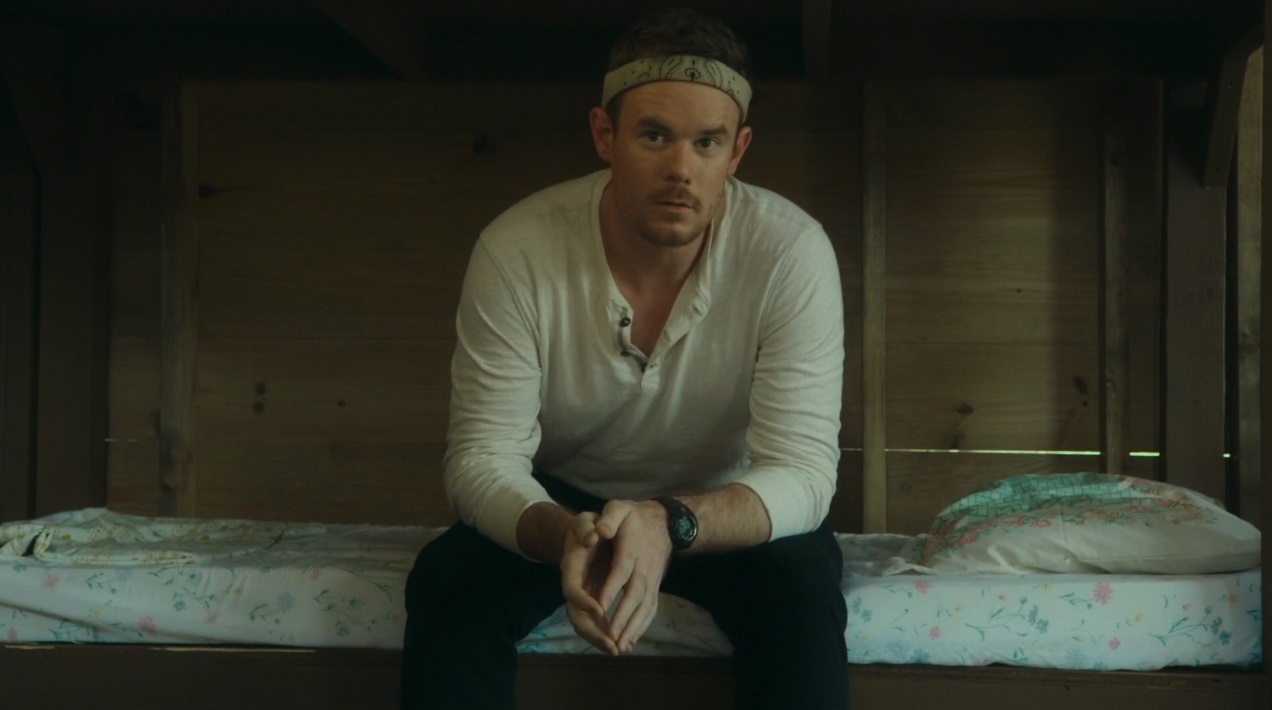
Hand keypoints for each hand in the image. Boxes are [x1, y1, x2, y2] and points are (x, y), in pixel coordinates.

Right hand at [560, 512, 618, 654]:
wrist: (587, 534)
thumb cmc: (588, 526)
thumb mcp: (586, 520)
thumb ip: (586, 527)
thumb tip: (592, 537)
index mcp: (570, 568)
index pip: (571, 590)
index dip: (584, 602)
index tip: (600, 610)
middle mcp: (574, 587)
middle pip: (576, 616)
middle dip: (593, 632)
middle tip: (612, 645)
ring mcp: (583, 597)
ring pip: (586, 625)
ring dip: (601, 639)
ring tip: (620, 650)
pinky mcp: (593, 602)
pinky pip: (597, 624)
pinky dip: (608, 634)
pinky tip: (625, 643)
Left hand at [592, 500, 672, 653]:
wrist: (665, 522)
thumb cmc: (635, 516)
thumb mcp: (619, 507)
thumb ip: (610, 518)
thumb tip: (601, 531)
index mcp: (632, 549)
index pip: (621, 571)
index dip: (612, 588)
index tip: (600, 607)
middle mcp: (644, 567)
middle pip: (635, 594)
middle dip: (623, 617)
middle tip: (611, 637)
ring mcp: (652, 579)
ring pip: (645, 606)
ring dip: (634, 627)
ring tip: (621, 646)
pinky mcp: (655, 586)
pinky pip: (650, 609)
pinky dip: (642, 626)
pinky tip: (632, 641)